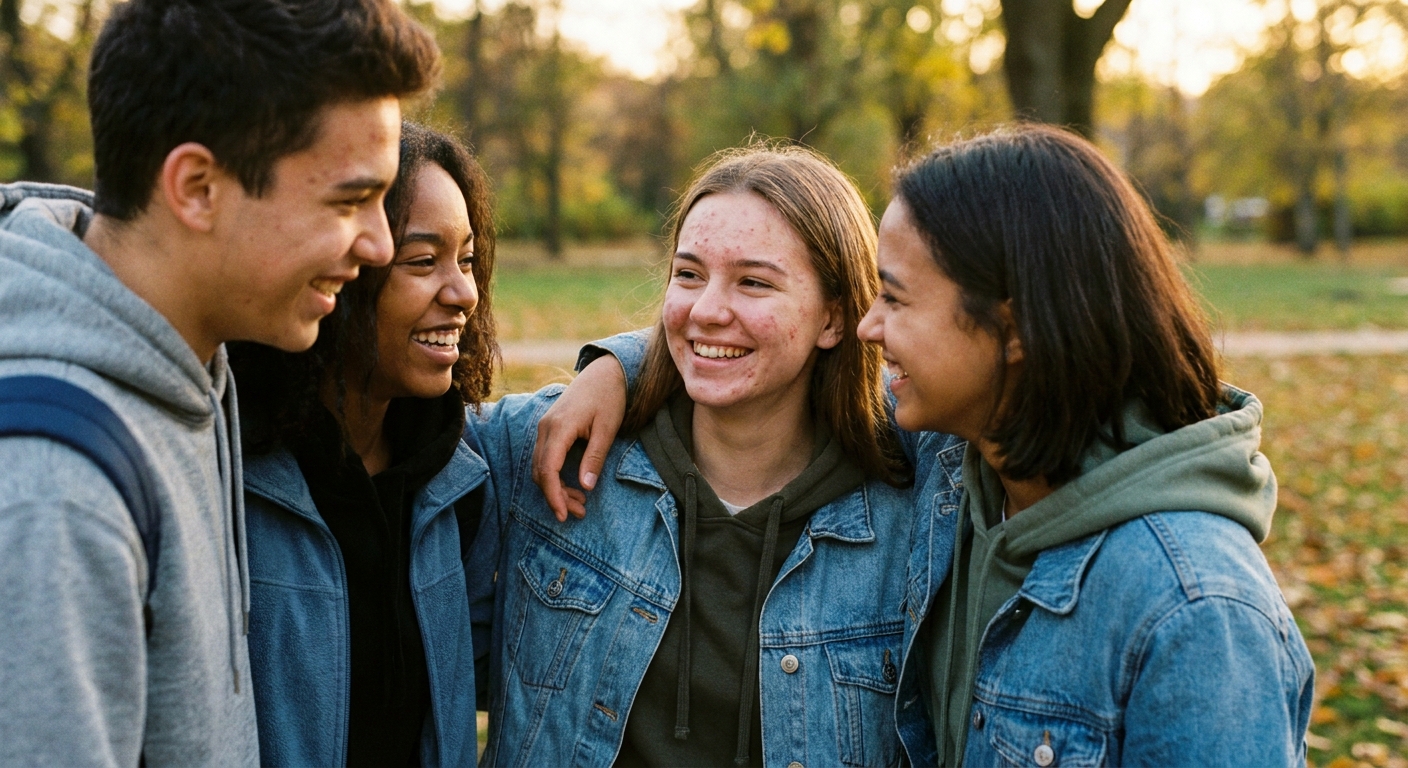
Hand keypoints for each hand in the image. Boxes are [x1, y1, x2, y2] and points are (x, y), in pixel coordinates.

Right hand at [531, 355, 627, 520]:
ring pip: (541, 466)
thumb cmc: (609, 398)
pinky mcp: (549, 428)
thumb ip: (594, 458)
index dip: (553, 495)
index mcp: (559, 427)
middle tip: (579, 513)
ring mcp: (544, 427)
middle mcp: (545, 427)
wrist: (605, 372)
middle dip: (556, 496)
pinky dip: (555, 475)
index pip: (547, 469)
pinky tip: (572, 486)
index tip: (564, 514)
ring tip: (579, 504)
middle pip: (541, 471)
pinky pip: (545, 457)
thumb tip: (586, 487)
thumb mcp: (607, 429)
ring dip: (555, 488)